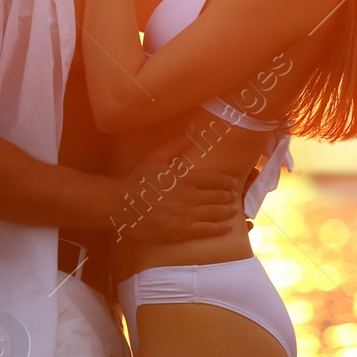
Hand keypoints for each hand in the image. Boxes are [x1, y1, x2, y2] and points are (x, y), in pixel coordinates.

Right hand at [110, 125, 242, 242]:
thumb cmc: (138, 180)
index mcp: (186, 178)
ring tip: (233, 210)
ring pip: (217, 213)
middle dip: (230, 197)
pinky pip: (208, 230)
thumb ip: (177, 143)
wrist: (122, 205)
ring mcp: (187, 215)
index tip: (233, 184)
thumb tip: (193, 125)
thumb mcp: (155, 157)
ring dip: (228, 211)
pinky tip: (227, 226)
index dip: (228, 182)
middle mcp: (190, 196)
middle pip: (219, 196)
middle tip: (234, 197)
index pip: (217, 179)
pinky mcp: (182, 231)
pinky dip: (221, 228)